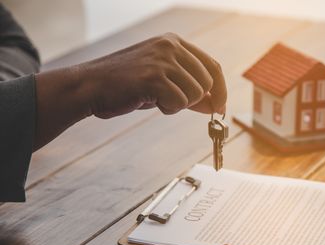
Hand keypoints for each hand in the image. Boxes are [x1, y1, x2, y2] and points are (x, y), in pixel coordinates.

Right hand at [80, 33, 226, 116]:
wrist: (90, 87)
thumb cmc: (127, 86)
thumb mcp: (163, 82)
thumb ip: (190, 89)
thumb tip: (218, 105)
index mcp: (174, 42)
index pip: (213, 66)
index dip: (221, 89)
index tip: (221, 107)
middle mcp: (171, 46)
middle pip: (208, 82)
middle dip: (195, 101)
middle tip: (170, 103)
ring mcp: (162, 59)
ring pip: (196, 94)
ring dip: (178, 105)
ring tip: (154, 98)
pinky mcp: (153, 76)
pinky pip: (179, 103)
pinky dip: (168, 109)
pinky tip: (148, 100)